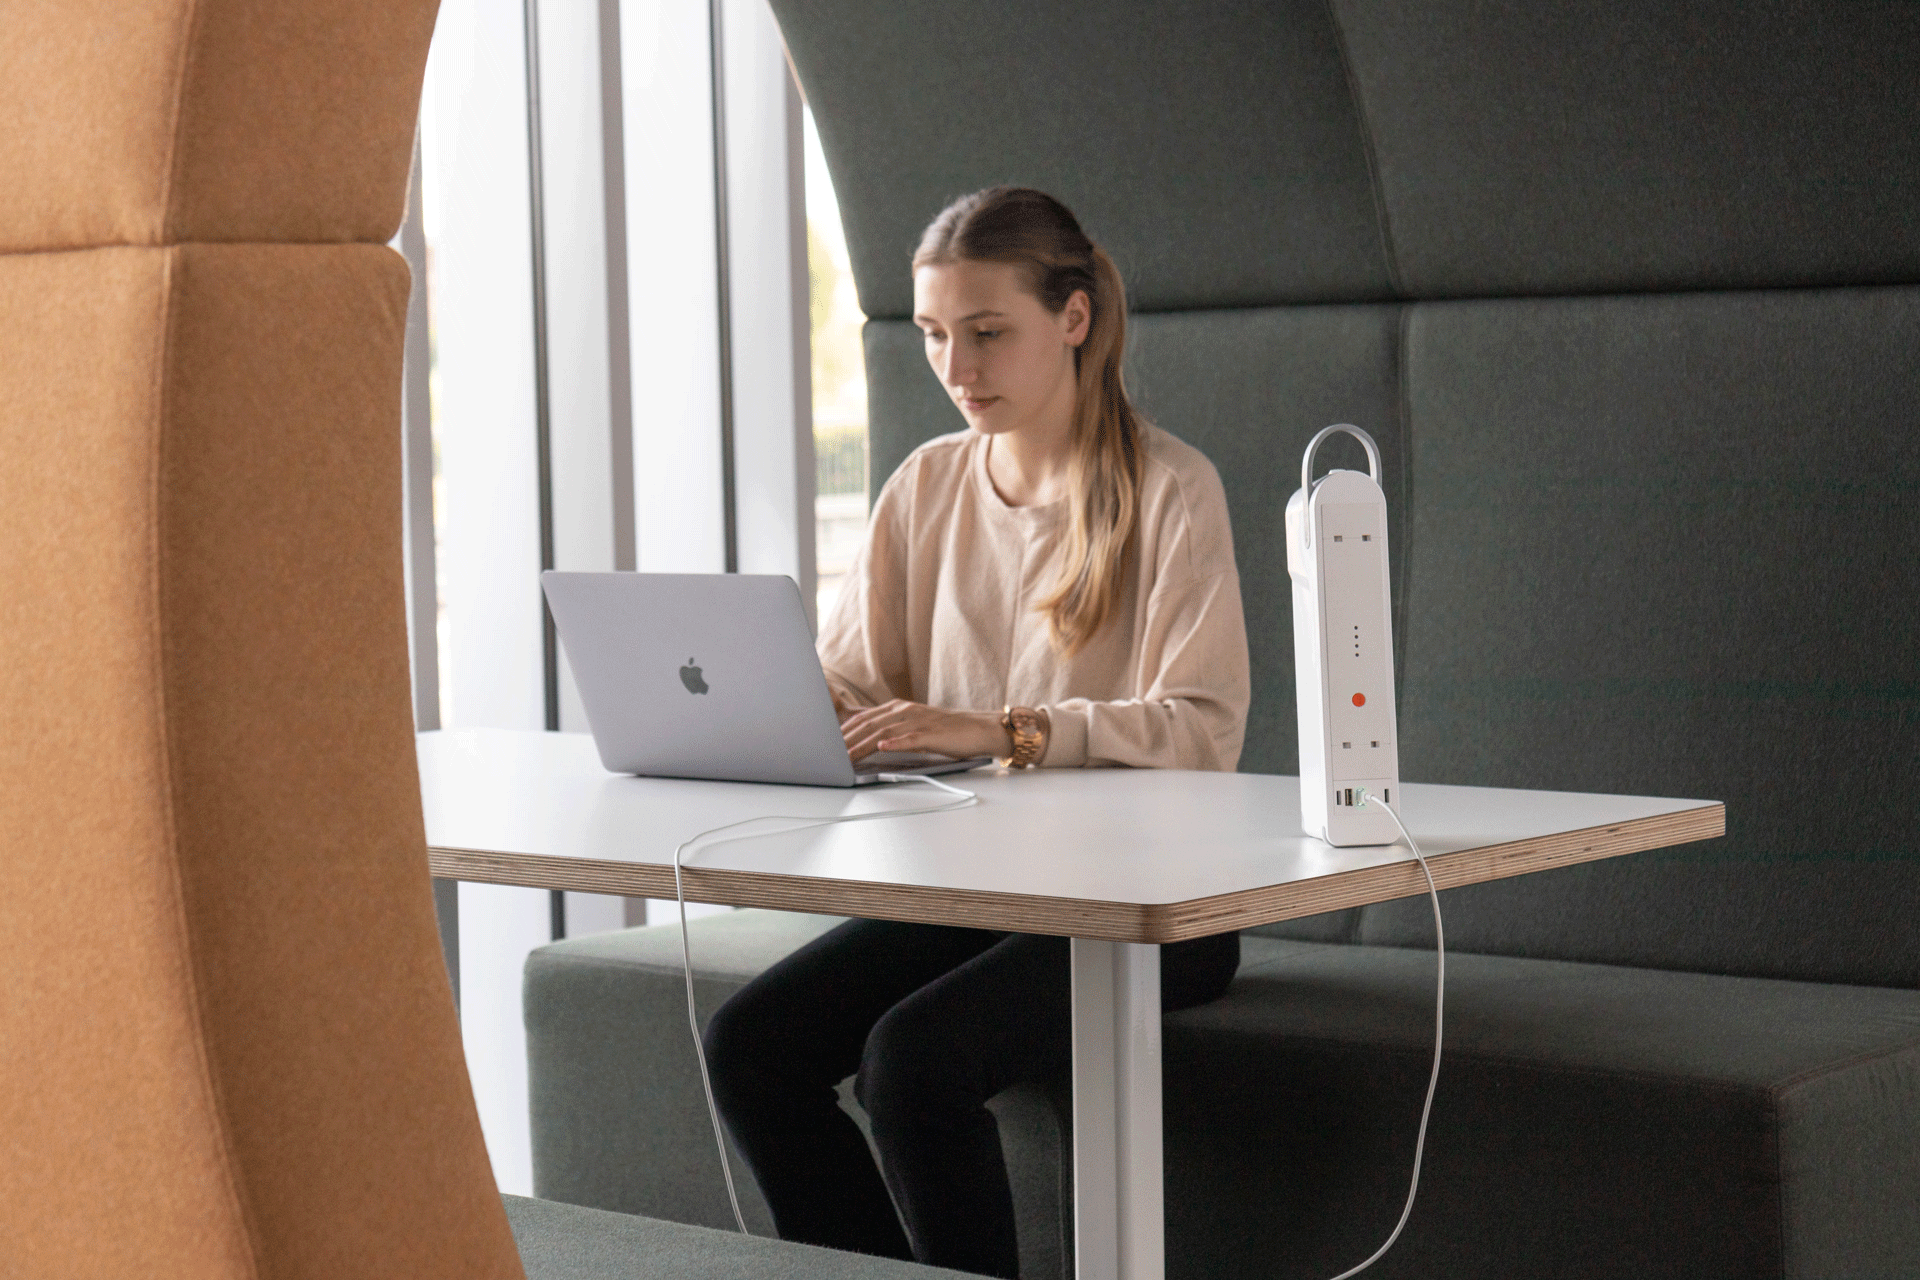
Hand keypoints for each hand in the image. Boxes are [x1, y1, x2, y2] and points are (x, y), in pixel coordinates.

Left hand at [839, 699, 1011, 762]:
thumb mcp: (915, 727)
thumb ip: (893, 731)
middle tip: (828, 754)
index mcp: (899, 709)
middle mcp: (905, 711)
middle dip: (846, 740)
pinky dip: (895, 742)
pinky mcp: (933, 733)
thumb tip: (868, 743)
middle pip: (868, 724)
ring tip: (846, 756)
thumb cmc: (947, 732)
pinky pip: (911, 737)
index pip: (863, 719)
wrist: (980, 729)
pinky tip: (883, 747)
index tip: (825, 743)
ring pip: (884, 731)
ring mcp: (919, 721)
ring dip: (863, 745)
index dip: (843, 731)